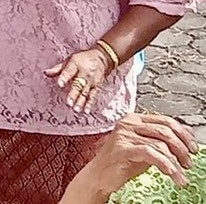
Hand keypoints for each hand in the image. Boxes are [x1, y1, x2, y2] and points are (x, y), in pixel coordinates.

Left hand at [47, 46, 115, 112]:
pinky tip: (86, 110)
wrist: (101, 58)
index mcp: (75, 64)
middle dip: (73, 94)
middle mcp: (84, 73)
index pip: (69, 71)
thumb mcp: (69, 60)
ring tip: (76, 109)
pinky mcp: (97, 87)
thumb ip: (58, 68)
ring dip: (81, 101)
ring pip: (85, 92)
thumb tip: (46, 73)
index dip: (64, 77)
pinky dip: (89, 103)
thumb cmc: (82, 59)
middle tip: (68, 103)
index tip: (59, 84)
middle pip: (78, 84)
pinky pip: (93, 96)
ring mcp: (91, 81)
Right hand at [64, 113, 195, 201]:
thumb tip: (186, 133)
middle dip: (182, 149)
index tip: (193, 148)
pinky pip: (150, 154)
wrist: (100, 175)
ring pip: (160, 145)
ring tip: (181, 175)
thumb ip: (161, 139)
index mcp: (134, 119)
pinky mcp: (122, 148)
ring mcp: (124, 135)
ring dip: (175, 163)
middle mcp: (128, 123)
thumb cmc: (123, 162)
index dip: (183, 134)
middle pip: (165, 131)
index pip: (165, 120)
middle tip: (188, 163)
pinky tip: (172, 174)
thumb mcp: (146, 148)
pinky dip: (165, 165)